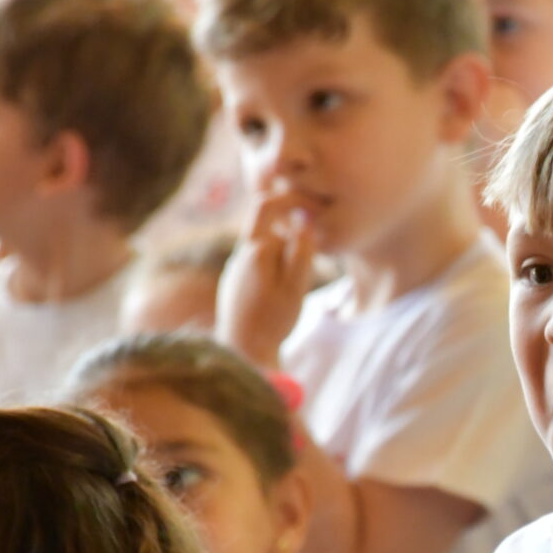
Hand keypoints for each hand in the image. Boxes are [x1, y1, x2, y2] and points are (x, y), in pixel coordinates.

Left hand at [216, 187, 320, 366]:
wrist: (243, 354)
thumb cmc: (273, 322)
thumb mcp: (295, 286)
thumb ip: (301, 250)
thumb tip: (304, 216)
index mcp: (254, 250)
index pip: (269, 205)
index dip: (292, 199)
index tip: (316, 208)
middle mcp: (240, 254)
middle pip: (264, 220)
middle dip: (289, 222)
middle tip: (313, 236)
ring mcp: (236, 268)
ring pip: (263, 242)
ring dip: (284, 246)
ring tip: (300, 273)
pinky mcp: (236, 282)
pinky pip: (258, 259)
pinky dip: (276, 261)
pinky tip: (285, 286)